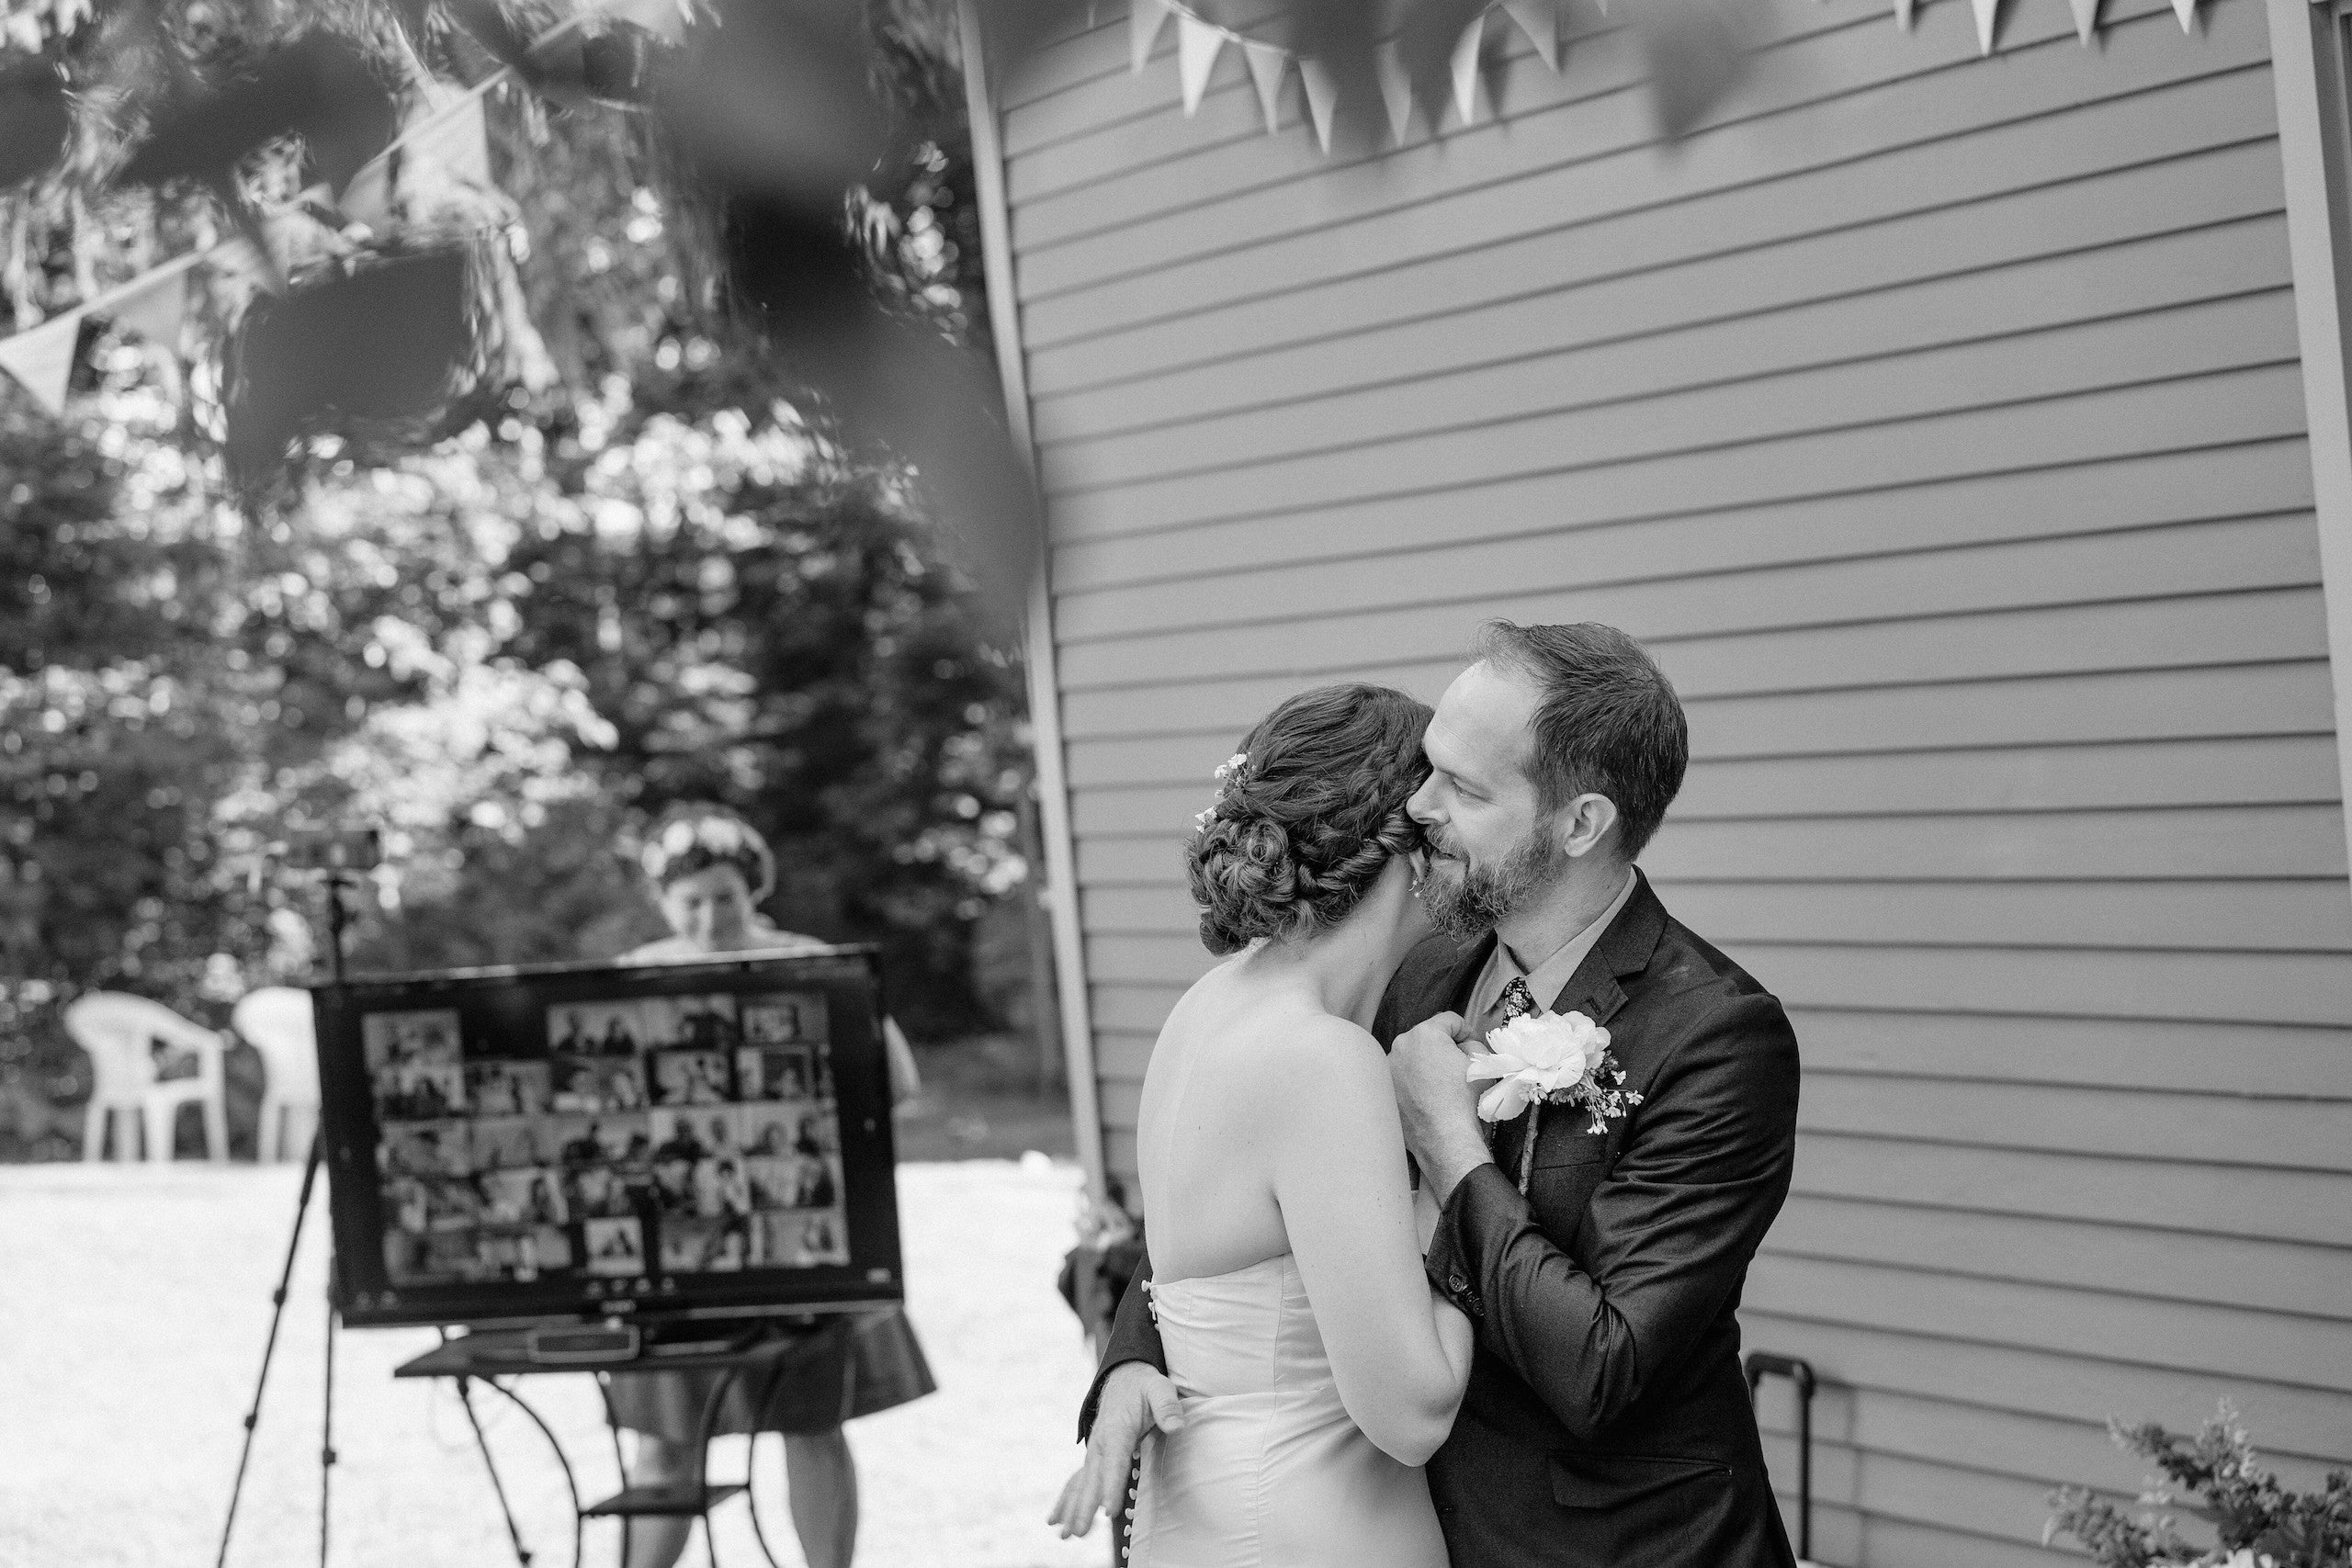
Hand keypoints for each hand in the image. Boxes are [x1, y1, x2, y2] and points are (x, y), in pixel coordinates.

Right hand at [1046, 1360, 1185, 1538]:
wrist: (1124, 1377)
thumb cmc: (1145, 1386)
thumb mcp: (1159, 1388)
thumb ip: (1167, 1407)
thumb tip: (1176, 1426)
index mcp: (1117, 1429)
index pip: (1115, 1462)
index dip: (1111, 1486)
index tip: (1108, 1510)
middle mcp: (1100, 1443)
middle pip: (1093, 1479)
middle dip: (1085, 1507)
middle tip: (1079, 1532)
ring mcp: (1094, 1451)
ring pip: (1082, 1484)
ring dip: (1073, 1509)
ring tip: (1066, 1535)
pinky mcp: (1094, 1458)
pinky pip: (1077, 1481)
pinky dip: (1066, 1500)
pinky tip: (1055, 1520)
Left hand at [1391, 1011, 1491, 1203]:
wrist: (1444, 1139)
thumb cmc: (1464, 1101)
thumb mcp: (1481, 1064)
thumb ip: (1473, 1045)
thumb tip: (1464, 1046)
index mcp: (1425, 1034)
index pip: (1450, 1021)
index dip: (1466, 1032)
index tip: (1472, 1047)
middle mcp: (1400, 1046)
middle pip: (1428, 1038)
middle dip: (1444, 1048)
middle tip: (1459, 1068)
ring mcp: (1388, 1068)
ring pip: (1414, 1057)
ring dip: (1427, 1064)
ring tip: (1443, 1086)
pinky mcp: (1384, 1088)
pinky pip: (1403, 1076)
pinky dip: (1415, 1081)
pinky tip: (1428, 1097)